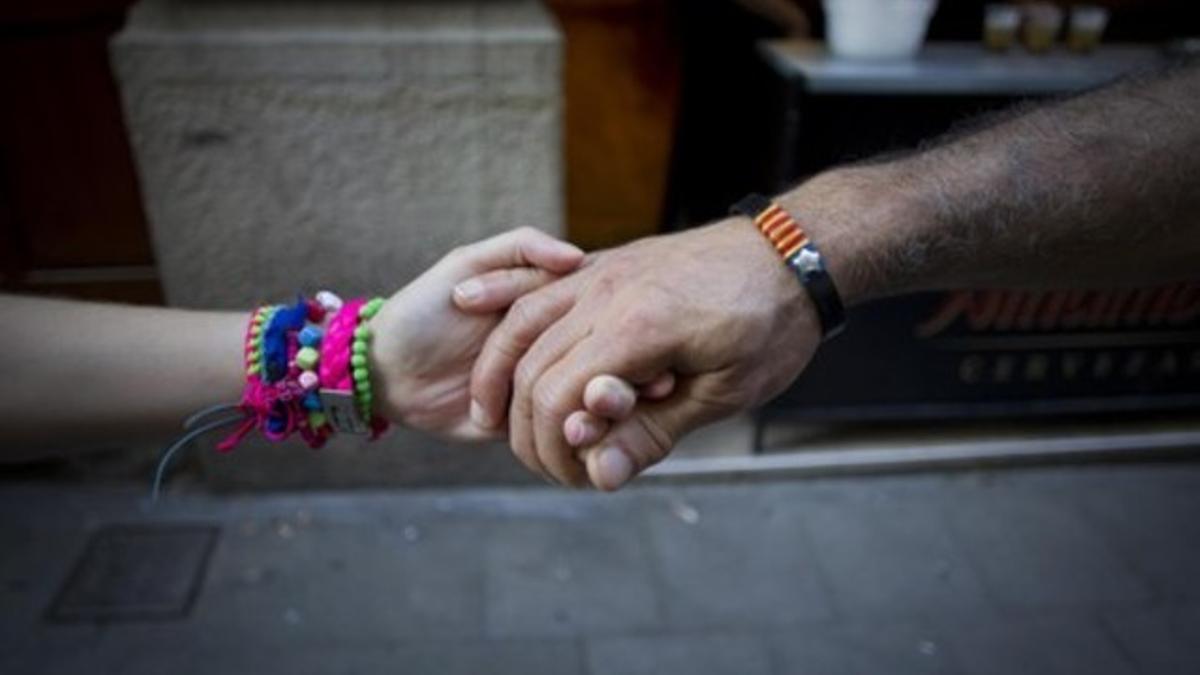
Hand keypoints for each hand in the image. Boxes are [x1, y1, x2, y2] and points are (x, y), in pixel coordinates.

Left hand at [367, 227, 584, 439]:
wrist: (385, 373)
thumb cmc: (423, 310)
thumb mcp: (468, 264)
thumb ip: (522, 247)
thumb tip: (578, 257)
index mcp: (543, 301)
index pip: (581, 302)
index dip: (566, 306)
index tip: (531, 312)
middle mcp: (549, 342)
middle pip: (583, 346)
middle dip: (570, 352)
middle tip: (533, 354)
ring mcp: (540, 382)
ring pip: (579, 388)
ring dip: (571, 391)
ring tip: (541, 385)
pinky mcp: (528, 422)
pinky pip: (557, 427)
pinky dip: (558, 424)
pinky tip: (554, 418)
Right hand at [467, 219, 821, 488]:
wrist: (791, 250)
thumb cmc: (770, 324)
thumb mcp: (724, 393)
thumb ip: (653, 432)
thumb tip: (601, 476)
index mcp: (638, 326)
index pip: (559, 397)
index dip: (556, 448)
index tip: (578, 476)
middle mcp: (607, 291)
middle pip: (532, 366)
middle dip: (527, 426)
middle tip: (549, 464)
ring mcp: (601, 271)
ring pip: (521, 324)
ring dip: (501, 376)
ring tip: (497, 419)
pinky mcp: (604, 264)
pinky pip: (539, 292)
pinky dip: (510, 329)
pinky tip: (503, 359)